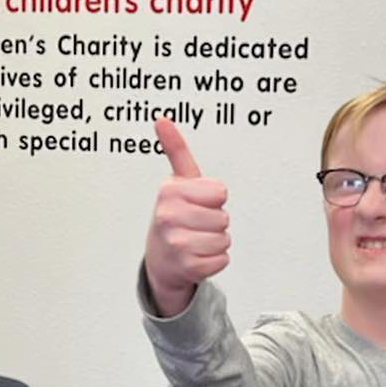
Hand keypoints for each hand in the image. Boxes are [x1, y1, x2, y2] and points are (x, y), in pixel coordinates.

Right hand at [144, 117, 231, 316]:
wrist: (160, 260)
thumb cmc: (174, 216)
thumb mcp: (176, 182)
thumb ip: (176, 150)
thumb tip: (162, 119)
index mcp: (169, 192)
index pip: (220, 192)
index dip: (213, 198)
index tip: (196, 203)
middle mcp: (169, 216)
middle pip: (224, 217)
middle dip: (216, 222)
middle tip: (196, 225)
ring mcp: (177, 244)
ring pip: (225, 239)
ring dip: (216, 242)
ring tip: (196, 240)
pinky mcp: (187, 267)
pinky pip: (223, 259)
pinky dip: (215, 260)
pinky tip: (198, 257)